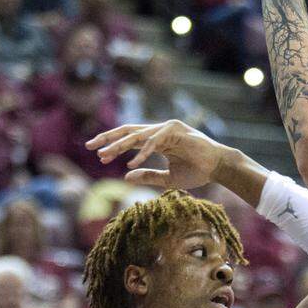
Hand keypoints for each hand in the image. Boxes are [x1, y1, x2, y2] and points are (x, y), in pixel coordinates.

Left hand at [86, 120, 231, 189]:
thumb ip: (148, 175)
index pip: (128, 139)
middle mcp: (159, 131)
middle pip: (127, 131)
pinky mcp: (175, 131)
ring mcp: (166, 128)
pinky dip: (142, 153)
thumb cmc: (197, 172)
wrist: (218, 168)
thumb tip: (126, 176)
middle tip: (88, 146)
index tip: (96, 154)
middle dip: (107, 138)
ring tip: (104, 156)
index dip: (112, 145)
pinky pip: (153, 142)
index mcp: (155, 140)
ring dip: (119, 146)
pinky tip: (131, 163)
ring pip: (136, 135)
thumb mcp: (168, 178)